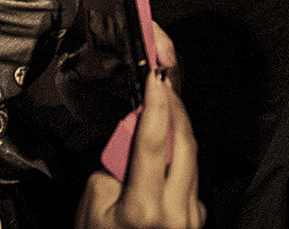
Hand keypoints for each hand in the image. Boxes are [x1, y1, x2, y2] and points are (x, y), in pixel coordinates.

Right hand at [78, 70, 203, 228]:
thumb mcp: (92, 206)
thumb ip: (114, 168)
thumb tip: (131, 138)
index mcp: (144, 208)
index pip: (155, 141)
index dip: (157, 103)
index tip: (157, 75)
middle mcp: (175, 212)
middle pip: (183, 144)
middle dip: (174, 109)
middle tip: (161, 84)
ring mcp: (190, 218)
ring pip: (191, 160)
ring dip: (178, 132)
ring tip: (162, 111)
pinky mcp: (197, 220)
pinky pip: (191, 180)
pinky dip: (179, 160)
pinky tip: (164, 155)